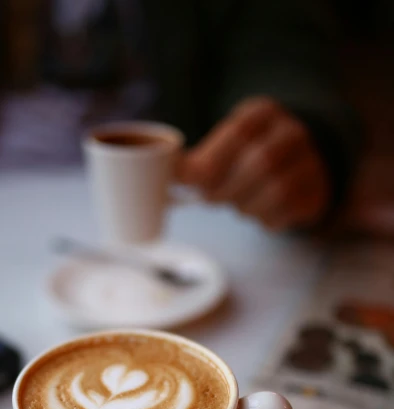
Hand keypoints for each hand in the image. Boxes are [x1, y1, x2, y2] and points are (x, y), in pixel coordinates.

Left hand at [178, 97, 330, 230]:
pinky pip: (287, 211)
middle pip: (260, 163)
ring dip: (245, 205)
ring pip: (277, 190)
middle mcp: (292, 134)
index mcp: (264, 114)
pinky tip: (258, 211)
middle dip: (226, 187)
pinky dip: (265, 218)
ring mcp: (310, 163)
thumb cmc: (249, 155)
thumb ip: (201, 159)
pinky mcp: (316, 193)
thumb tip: (170, 176)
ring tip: (237, 203)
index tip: (186, 179)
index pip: (239, 133)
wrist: (299, 160)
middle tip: (210, 198)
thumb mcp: (227, 143)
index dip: (210, 160)